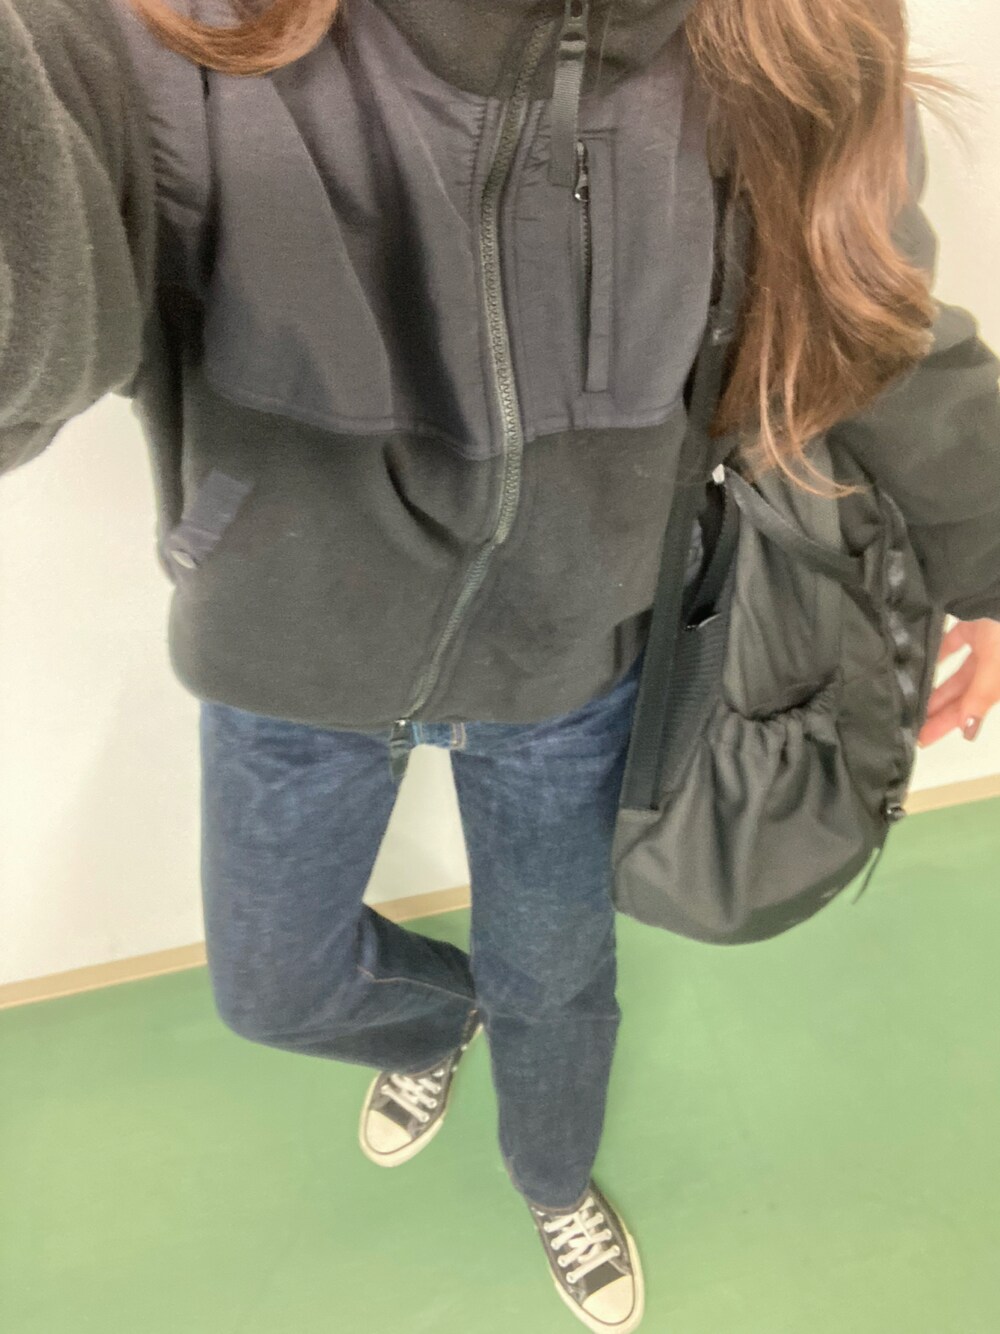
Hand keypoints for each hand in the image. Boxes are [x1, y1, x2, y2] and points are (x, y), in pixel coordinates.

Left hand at [917, 617, 999, 746]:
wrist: (999, 578)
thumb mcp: (998, 661)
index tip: (921, 740)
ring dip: (936, 684)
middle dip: (939, 709)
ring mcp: (986, 639)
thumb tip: (969, 730)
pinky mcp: (973, 619)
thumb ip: (983, 693)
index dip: (950, 723)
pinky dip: (936, 650)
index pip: (973, 706)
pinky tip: (916, 660)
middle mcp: (997, 660)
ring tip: (909, 696)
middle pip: (963, 691)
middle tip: (909, 724)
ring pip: (957, 669)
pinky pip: (952, 640)